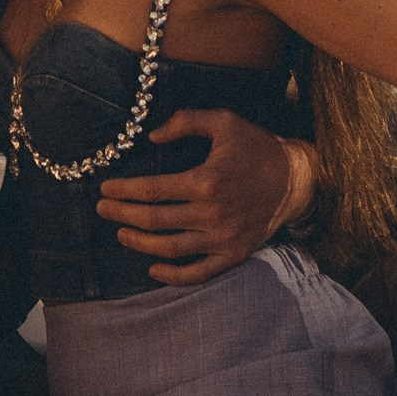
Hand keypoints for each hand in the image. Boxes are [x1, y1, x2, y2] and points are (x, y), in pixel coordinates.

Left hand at [95, 109, 312, 285]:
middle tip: (102, 209)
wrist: (295, 179)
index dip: (124, 190)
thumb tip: (151, 137)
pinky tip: (152, 269)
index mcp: (207, 180)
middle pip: (155, 220)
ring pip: (170, 248)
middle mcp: (213, 213)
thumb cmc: (255, 146)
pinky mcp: (233, 254)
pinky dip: (173, 276)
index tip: (105, 188)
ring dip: (139, 243)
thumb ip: (185, 122)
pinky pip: (198, 273)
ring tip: (120, 233)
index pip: (153, 190)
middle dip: (122, 214)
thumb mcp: (223, 121)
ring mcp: (223, 238)